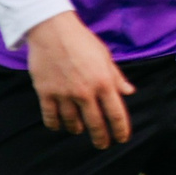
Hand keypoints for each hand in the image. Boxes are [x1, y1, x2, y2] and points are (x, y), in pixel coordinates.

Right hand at [24, 10, 134, 147]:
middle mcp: (85, 92)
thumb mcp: (105, 56)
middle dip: (100, 137)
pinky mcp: (46, 93)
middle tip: (102, 144)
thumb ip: (117, 77)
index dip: (120, 129)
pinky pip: (51, 116)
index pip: (116, 113)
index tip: (121, 139)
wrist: (52, 30)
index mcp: (104, 82)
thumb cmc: (82, 41)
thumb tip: (129, 92)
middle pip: (95, 123)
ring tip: (79, 129)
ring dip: (77, 128)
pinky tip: (59, 125)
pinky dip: (55, 124)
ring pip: (72, 122)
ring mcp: (64, 94)